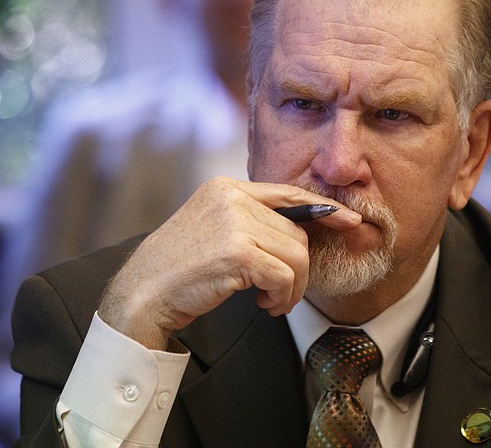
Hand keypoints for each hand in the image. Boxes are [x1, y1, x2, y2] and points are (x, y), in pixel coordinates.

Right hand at [98, 177, 360, 349]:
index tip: (348, 220)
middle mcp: (232, 196)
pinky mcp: (237, 251)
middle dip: (299, 269)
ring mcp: (234, 221)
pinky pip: (285, 276)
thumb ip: (252, 221)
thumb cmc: (180, 269)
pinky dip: (282, 297)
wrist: (141, 294)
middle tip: (281, 294)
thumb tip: (303, 232)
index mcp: (228, 187)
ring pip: (296, 256)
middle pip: (297, 233)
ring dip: (292, 288)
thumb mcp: (215, 229)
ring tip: (272, 302)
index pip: (288, 194)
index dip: (323, 209)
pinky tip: (264, 304)